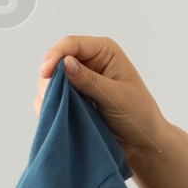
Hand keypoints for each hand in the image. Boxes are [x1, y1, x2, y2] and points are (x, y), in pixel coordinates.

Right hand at [37, 35, 168, 156]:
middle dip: (52, 79)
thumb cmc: (139, 115)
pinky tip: (61, 119)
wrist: (141, 143)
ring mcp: (78, 82)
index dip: (55, 55)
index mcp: (104, 52)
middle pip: (56, 61)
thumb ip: (91, 81)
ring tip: (66, 112)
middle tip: (55, 98)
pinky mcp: (72, 100)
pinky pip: (50, 100)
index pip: (71, 44)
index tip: (46, 73)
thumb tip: (65, 64)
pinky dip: (51, 108)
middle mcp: (89, 62)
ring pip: (49, 81)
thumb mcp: (117, 96)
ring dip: (52, 96)